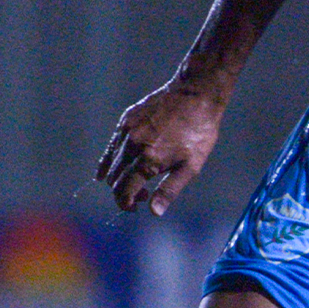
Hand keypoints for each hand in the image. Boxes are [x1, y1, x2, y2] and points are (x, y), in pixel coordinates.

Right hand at [96, 79, 225, 214]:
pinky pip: (111, 146)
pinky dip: (110, 159)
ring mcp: (126, 132)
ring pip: (110, 163)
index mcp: (147, 160)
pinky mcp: (125, 120)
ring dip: (118, 176)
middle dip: (124, 191)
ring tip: (137, 178)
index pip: (123, 191)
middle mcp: (131, 146)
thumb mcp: (191, 166)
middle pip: (114, 179)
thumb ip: (169, 189)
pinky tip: (113, 166)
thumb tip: (153, 212)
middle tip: (144, 193)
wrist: (196, 95)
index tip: (135, 207)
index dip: (126, 204)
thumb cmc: (198, 133)